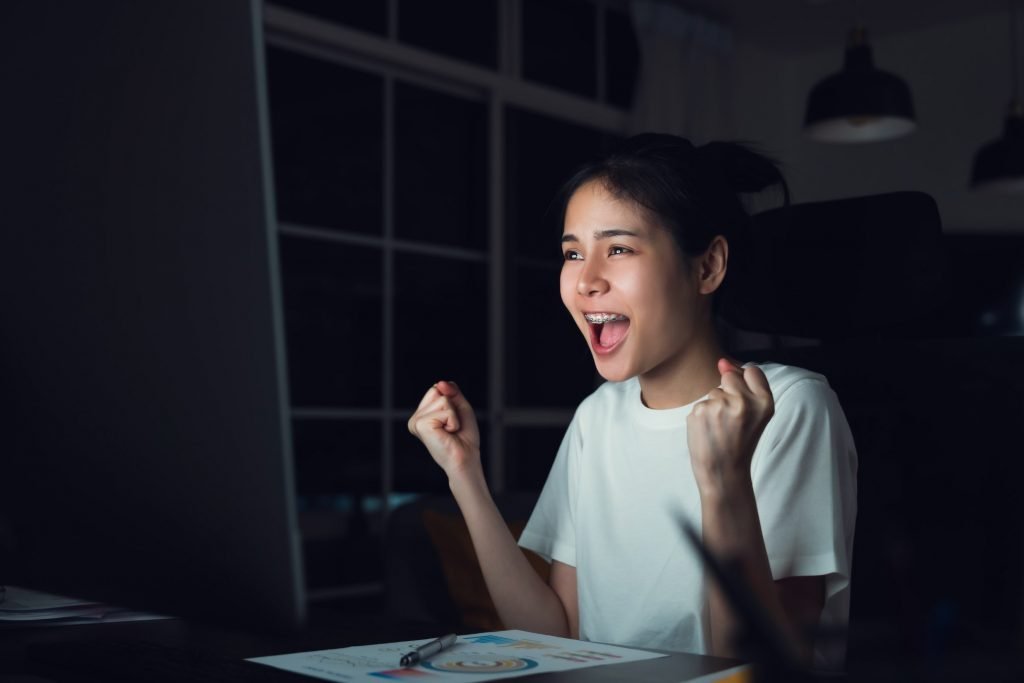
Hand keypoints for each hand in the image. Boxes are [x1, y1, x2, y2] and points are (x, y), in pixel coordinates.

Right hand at [407, 380, 481, 481]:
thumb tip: (439, 383)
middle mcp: (416, 418)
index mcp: (422, 414)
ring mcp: (416, 421)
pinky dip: (453, 420)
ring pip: (442, 399)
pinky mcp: (420, 425)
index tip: (452, 420)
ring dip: (453, 415)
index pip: (436, 388)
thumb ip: (451, 391)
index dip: (452, 401)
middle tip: (452, 427)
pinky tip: (447, 434)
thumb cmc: (464, 437)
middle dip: (452, 407)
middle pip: (437, 390)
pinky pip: (445, 409)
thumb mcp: (460, 407)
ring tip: (450, 431)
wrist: (465, 459)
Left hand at [687, 359, 774, 496]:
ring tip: (720, 429)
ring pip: (713, 392)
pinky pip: (700, 404)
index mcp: (764, 403)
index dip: (745, 384)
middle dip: (727, 392)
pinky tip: (708, 432)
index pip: (752, 371)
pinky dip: (701, 416)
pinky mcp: (701, 411)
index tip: (744, 401)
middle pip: (730, 377)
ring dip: (714, 406)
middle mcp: (744, 402)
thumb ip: (744, 387)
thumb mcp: (754, 416)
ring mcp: (721, 405)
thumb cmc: (740, 444)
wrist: (724, 473)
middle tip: (731, 419)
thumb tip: (722, 362)